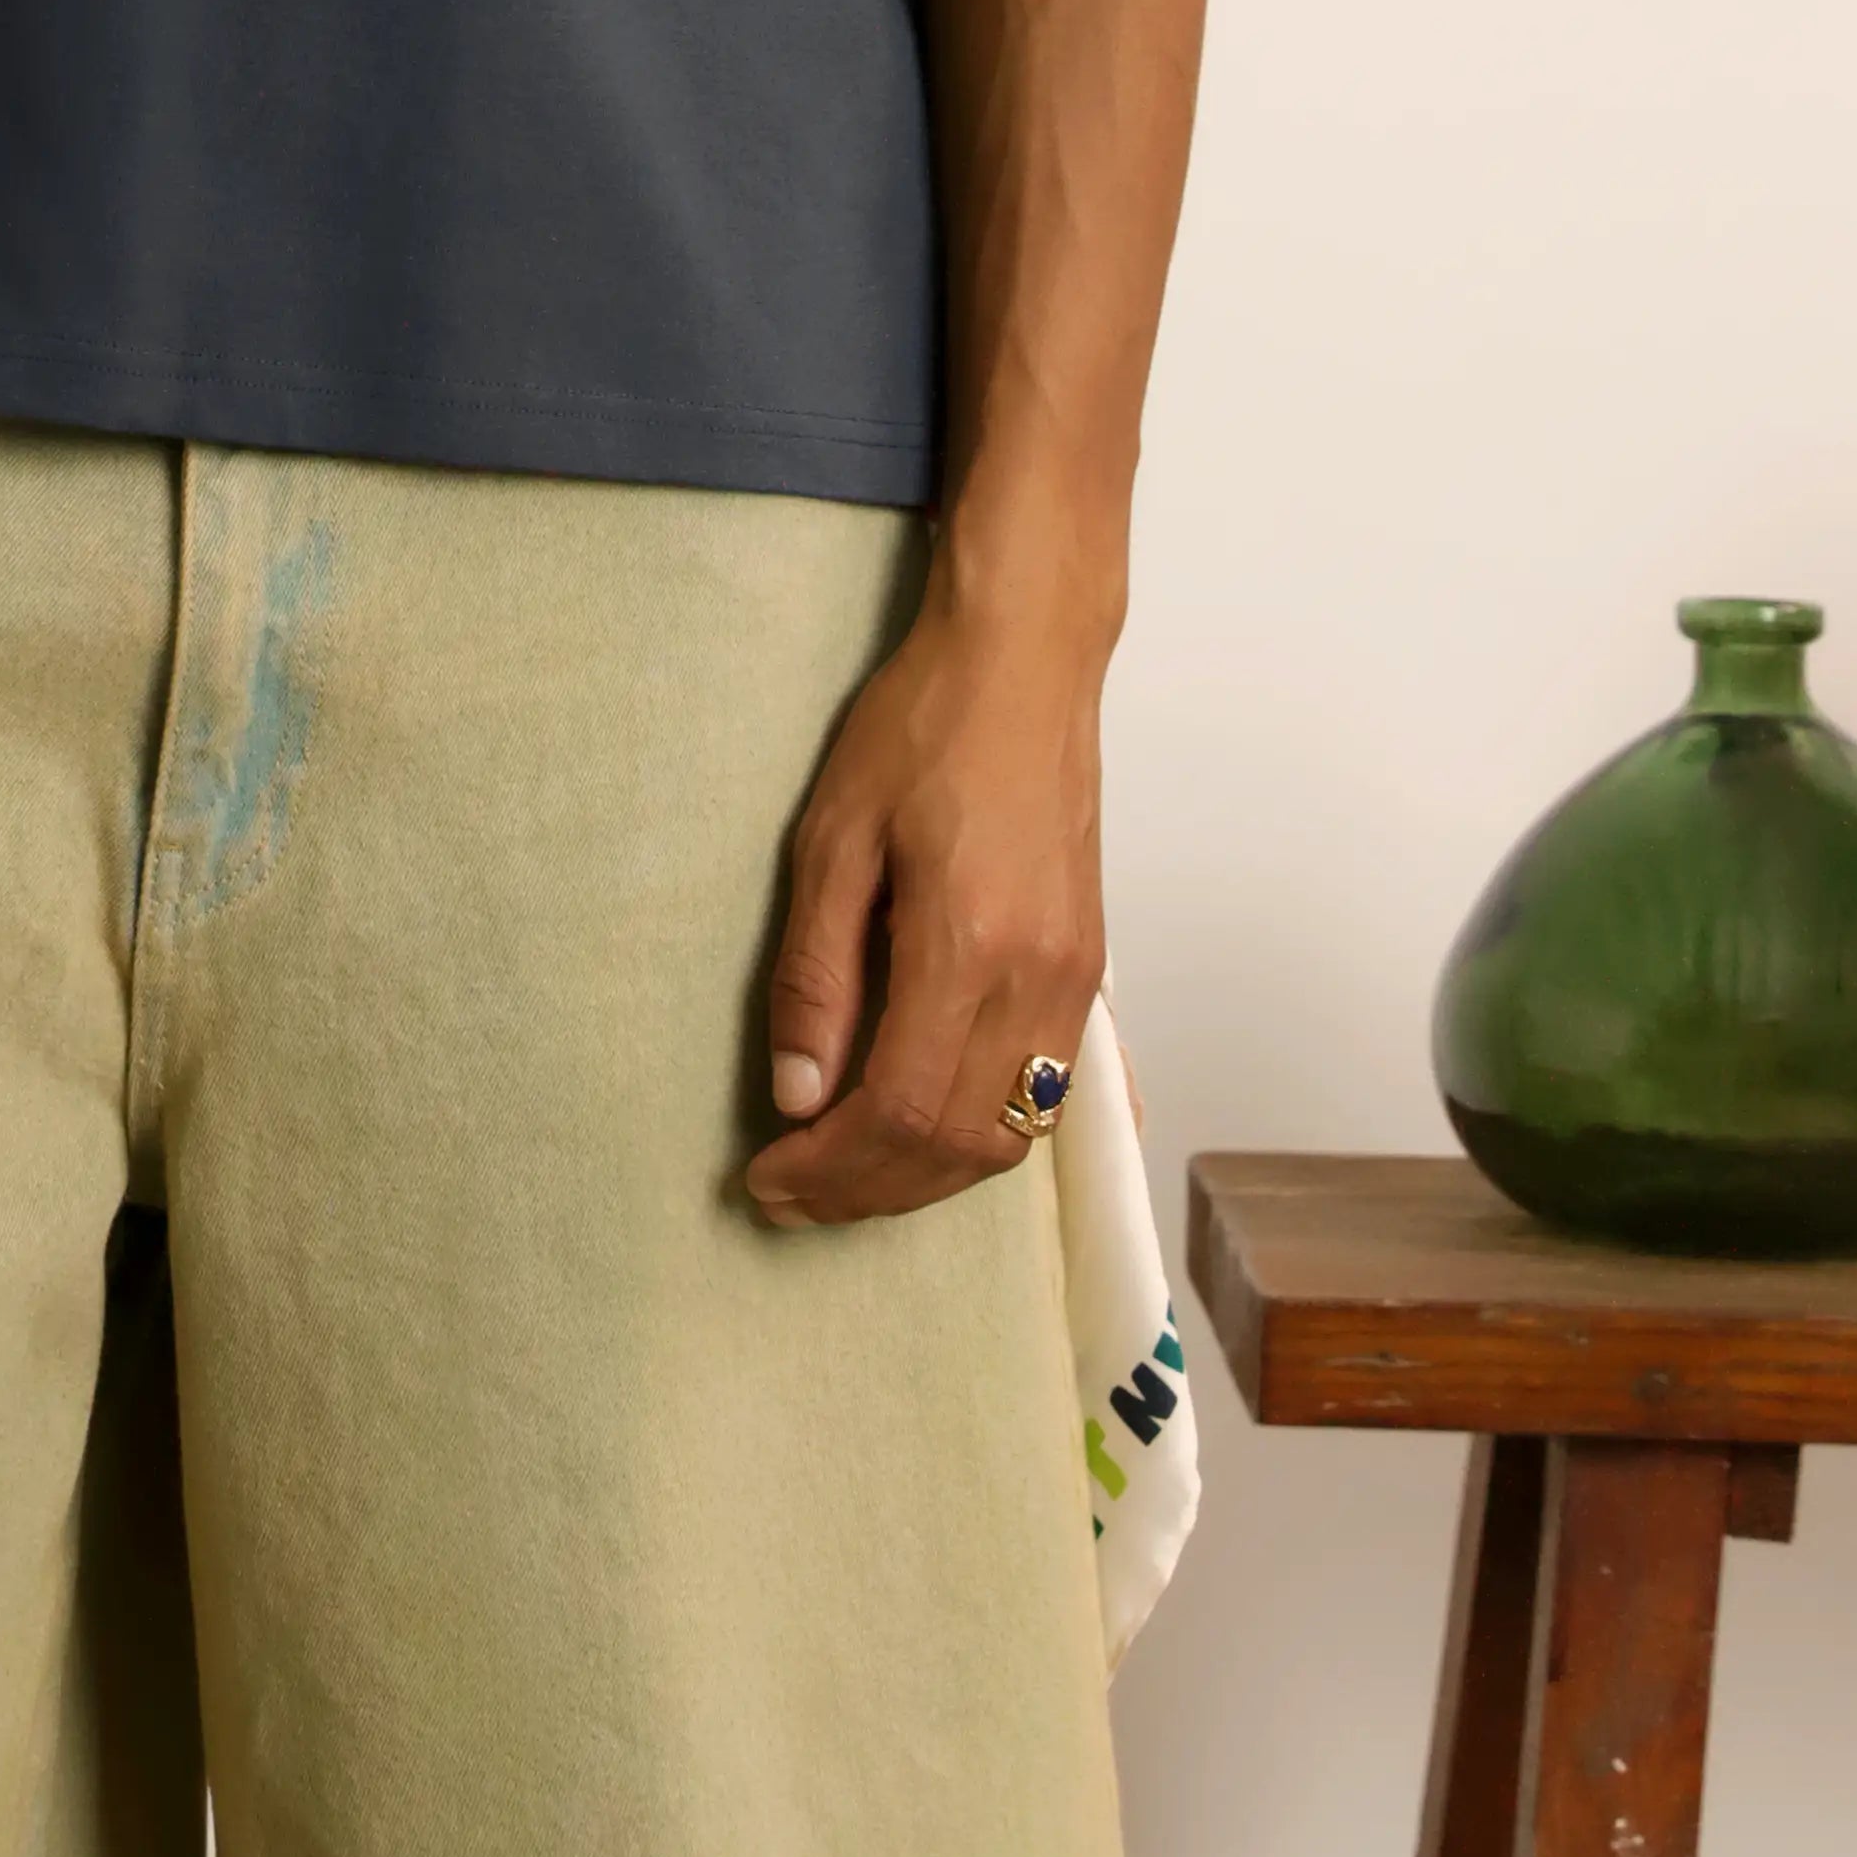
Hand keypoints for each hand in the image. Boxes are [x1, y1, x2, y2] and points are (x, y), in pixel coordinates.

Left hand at [743, 570, 1107, 1227]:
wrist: (1025, 663)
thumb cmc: (923, 727)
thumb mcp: (834, 836)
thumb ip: (817, 973)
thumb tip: (797, 1094)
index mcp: (967, 945)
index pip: (899, 1110)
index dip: (831, 1165)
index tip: (768, 1176)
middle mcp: (1038, 980)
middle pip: (958, 1144)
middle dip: (868, 1189)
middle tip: (793, 1193)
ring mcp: (1075, 980)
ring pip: (1012, 1136)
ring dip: (927, 1176)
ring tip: (848, 1171)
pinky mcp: (1089, 969)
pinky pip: (1049, 1096)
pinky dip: (987, 1139)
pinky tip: (938, 1146)